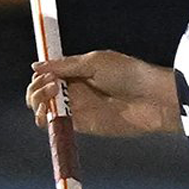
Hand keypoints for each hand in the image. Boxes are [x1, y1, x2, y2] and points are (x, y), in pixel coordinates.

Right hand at [27, 50, 179, 136]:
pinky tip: (49, 112)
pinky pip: (56, 125)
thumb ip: (66, 66)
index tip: (46, 74)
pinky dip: (45, 120)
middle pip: (41, 91)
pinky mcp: (83, 125)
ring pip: (44, 108)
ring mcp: (78, 108)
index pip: (47, 73)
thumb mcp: (96, 62)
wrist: (152, 99)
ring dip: (37, 102)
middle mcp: (75, 89)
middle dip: (36, 88)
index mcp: (78, 70)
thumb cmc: (129, 74)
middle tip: (49, 85)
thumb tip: (36, 66)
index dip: (41, 74)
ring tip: (52, 95)